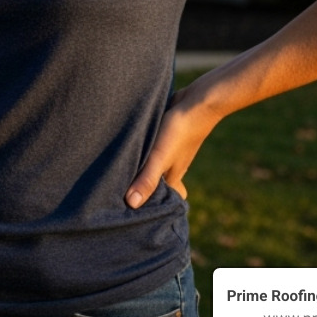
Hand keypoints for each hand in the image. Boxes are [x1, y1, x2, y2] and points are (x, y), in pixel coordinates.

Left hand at [125, 88, 220, 207]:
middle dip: (142, 188)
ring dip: (139, 168)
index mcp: (173, 177)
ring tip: (117, 172)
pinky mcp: (166, 135)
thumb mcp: (159, 156)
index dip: (153, 208)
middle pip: (158, 184)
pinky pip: (152, 148)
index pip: (165, 200)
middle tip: (119, 194)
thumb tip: (131, 205)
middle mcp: (173, 166)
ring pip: (154, 165)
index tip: (135, 214)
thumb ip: (147, 179)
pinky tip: (128, 146)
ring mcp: (171, 151)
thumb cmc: (179, 131)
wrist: (199, 102)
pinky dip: (142, 151)